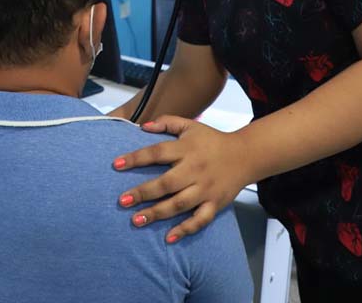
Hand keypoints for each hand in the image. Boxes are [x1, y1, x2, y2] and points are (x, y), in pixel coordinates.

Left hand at [113, 115, 247, 243]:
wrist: (245, 155)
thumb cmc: (212, 140)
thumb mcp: (190, 125)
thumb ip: (167, 123)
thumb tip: (143, 126)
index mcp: (187, 149)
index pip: (157, 153)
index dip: (136, 158)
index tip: (116, 164)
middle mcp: (195, 170)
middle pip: (166, 183)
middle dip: (143, 193)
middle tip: (122, 201)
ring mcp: (205, 189)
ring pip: (179, 204)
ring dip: (157, 213)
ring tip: (136, 220)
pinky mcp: (215, 204)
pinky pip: (200, 219)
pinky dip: (185, 229)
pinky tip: (168, 238)